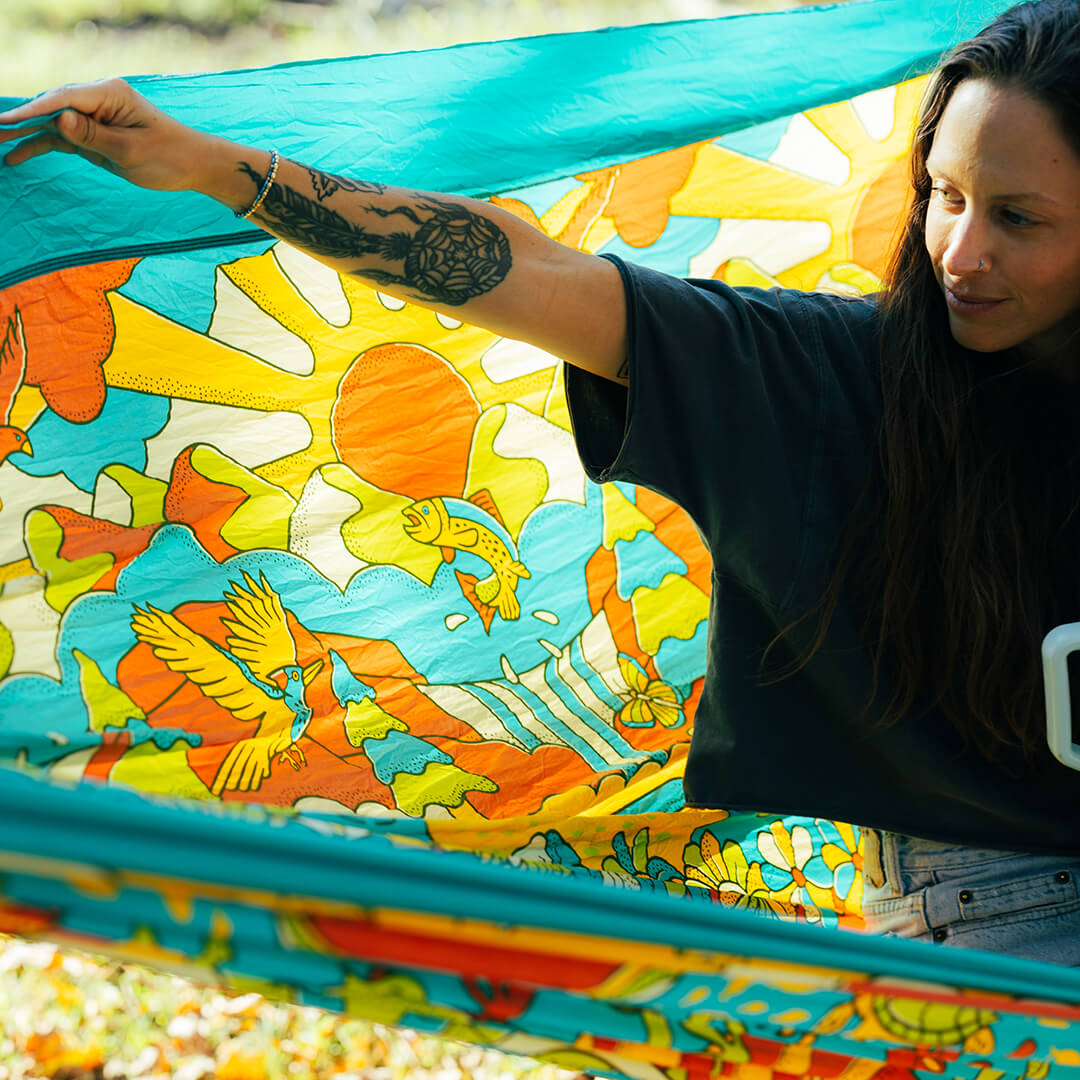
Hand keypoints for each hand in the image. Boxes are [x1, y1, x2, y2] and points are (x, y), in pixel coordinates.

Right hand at [0, 78, 209, 191]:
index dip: (33, 110)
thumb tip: (60, 119)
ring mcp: (94, 115)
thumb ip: (93, 136)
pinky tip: (16, 156)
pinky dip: (40, 146)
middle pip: (50, 105)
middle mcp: (98, 99)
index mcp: (109, 94)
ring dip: (24, 133)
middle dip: (20, 119)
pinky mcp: (93, 133)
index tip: (7, 122)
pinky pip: (61, 138)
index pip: (63, 99)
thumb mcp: (131, 150)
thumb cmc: (169, 156)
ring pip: (51, 122)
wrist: (193, 165)